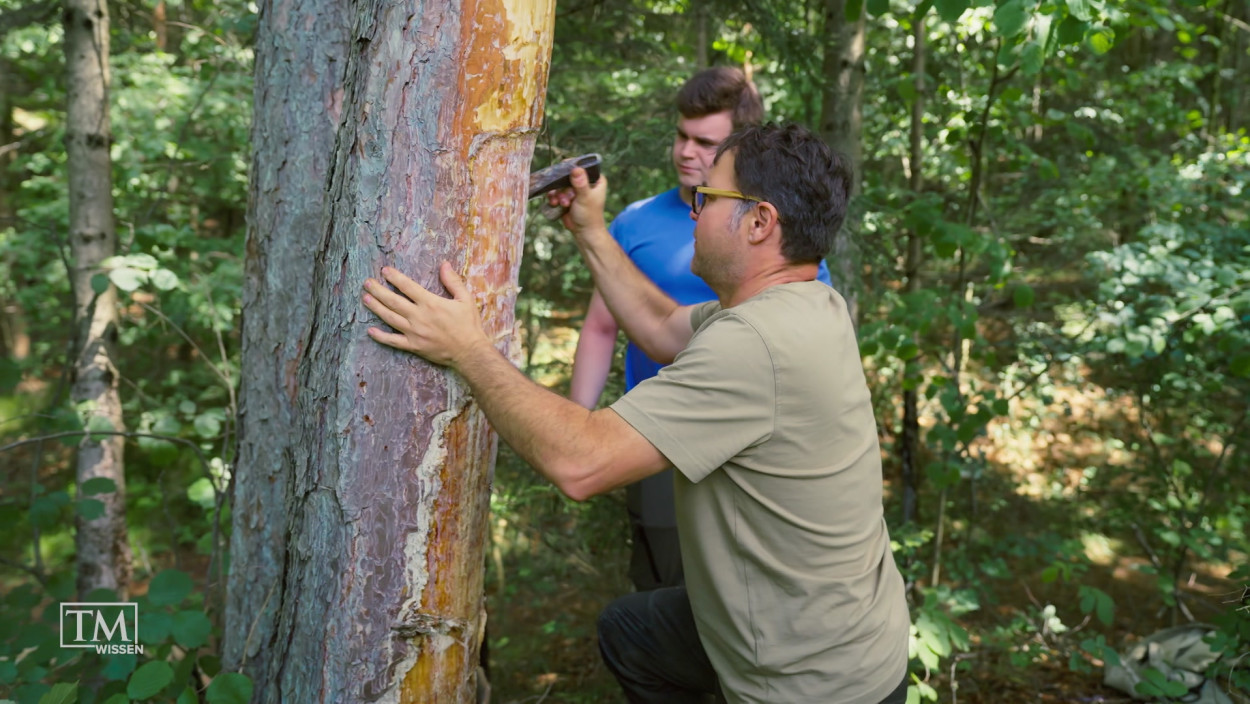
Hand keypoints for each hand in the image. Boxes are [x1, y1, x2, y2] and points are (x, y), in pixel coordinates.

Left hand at [362, 261, 487, 367]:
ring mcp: (414, 332)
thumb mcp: (465, 299)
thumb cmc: (469, 325)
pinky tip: (371, 331)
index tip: (384, 271)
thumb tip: (444, 264)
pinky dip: (381, 336)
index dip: (394, 277)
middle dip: (378, 290)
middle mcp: (418, 316)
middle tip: (367, 283)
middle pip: (393, 301)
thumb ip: (453, 281)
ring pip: (390, 318)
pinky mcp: (413, 346)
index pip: (407, 286)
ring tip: (365, 298)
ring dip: (376, 307)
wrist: (470, 352)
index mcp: (430, 303)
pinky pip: (393, 341)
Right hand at [545, 167, 607, 236]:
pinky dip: (554, 197)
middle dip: (562, 186)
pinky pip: (556, 192)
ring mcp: (575, 190)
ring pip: (561, 184)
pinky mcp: (566, 197)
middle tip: (564, 197)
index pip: (583, 166)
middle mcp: (585, 182)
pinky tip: (555, 204)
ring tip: (561, 203)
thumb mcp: (585, 198)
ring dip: (558, 193)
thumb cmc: (589, 216)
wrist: (584, 232)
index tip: (562, 172)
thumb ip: (581, 184)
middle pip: (568, 174)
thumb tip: (576, 169)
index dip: (572, 167)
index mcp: (596, 179)